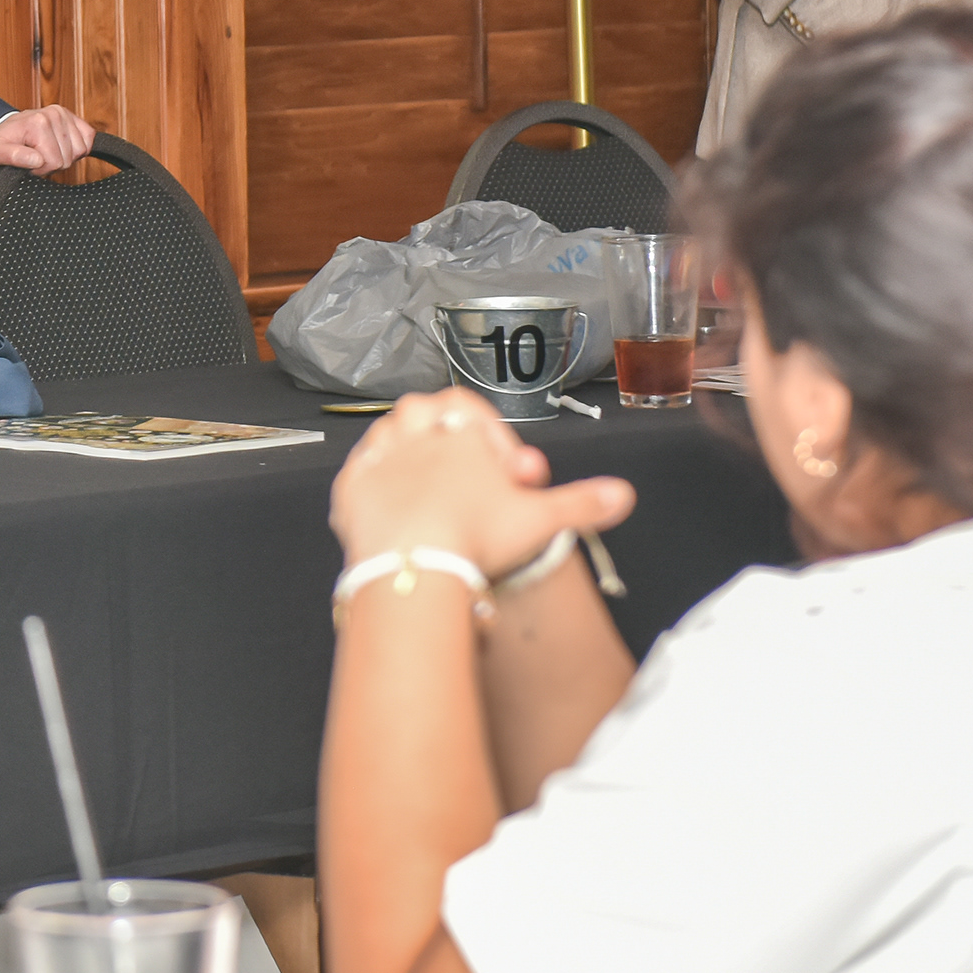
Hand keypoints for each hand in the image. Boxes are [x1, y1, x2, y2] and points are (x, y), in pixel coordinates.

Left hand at [0, 107, 98, 172]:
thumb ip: (14, 157)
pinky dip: (78, 148)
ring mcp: (65, 114)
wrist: (3, 131)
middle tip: (35, 157)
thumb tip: (36, 160)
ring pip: (80, 151)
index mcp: (38, 122)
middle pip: (67, 158)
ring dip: (64, 157)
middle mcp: (54, 114)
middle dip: (51, 164)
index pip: (54, 162)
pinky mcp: (73, 118)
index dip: (40, 170)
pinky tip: (61, 148)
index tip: (28, 163)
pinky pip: (89, 138)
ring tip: (46, 152)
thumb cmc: (1, 144)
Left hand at [327, 387, 635, 578]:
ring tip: (427, 481)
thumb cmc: (476, 536)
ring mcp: (379, 461)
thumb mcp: (542, 519)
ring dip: (405, 449)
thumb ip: (582, 503)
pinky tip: (391, 503)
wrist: (415, 565)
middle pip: (422, 412)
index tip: (502, 468)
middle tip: (459, 467)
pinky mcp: (350, 488)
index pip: (467, 407)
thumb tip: (622, 495)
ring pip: (386, 432)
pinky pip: (358, 471)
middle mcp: (415, 437)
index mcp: (459, 435)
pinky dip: (373, 481)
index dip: (486, 432)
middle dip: (441, 432)